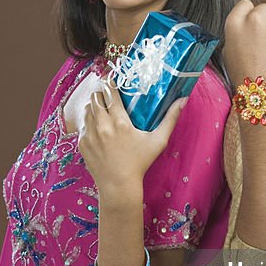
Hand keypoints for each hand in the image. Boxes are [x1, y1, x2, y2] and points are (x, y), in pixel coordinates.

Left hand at [78, 79, 186, 196]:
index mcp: (120, 122)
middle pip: (95, 97)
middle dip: (101, 93)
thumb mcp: (158, 141)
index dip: (110, 83)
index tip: (112, 79)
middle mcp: (102, 125)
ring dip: (94, 106)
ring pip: (87, 109)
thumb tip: (183, 100)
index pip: (110, 92)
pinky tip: (97, 126)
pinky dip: (89, 122)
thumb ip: (170, 119)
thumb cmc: (140, 163)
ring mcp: (89, 134)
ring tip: (102, 108)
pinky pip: (83, 125)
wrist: (118, 185)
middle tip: (108, 94)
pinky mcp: (82, 143)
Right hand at [224, 0, 265, 94]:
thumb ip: (238, 31)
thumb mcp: (229, 51)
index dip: (251, 15)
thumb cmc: (246, 75)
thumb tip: (247, 23)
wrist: (265, 93)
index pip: (246, 4)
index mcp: (234, 22)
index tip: (255, 27)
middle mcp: (254, 18)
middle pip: (265, 9)